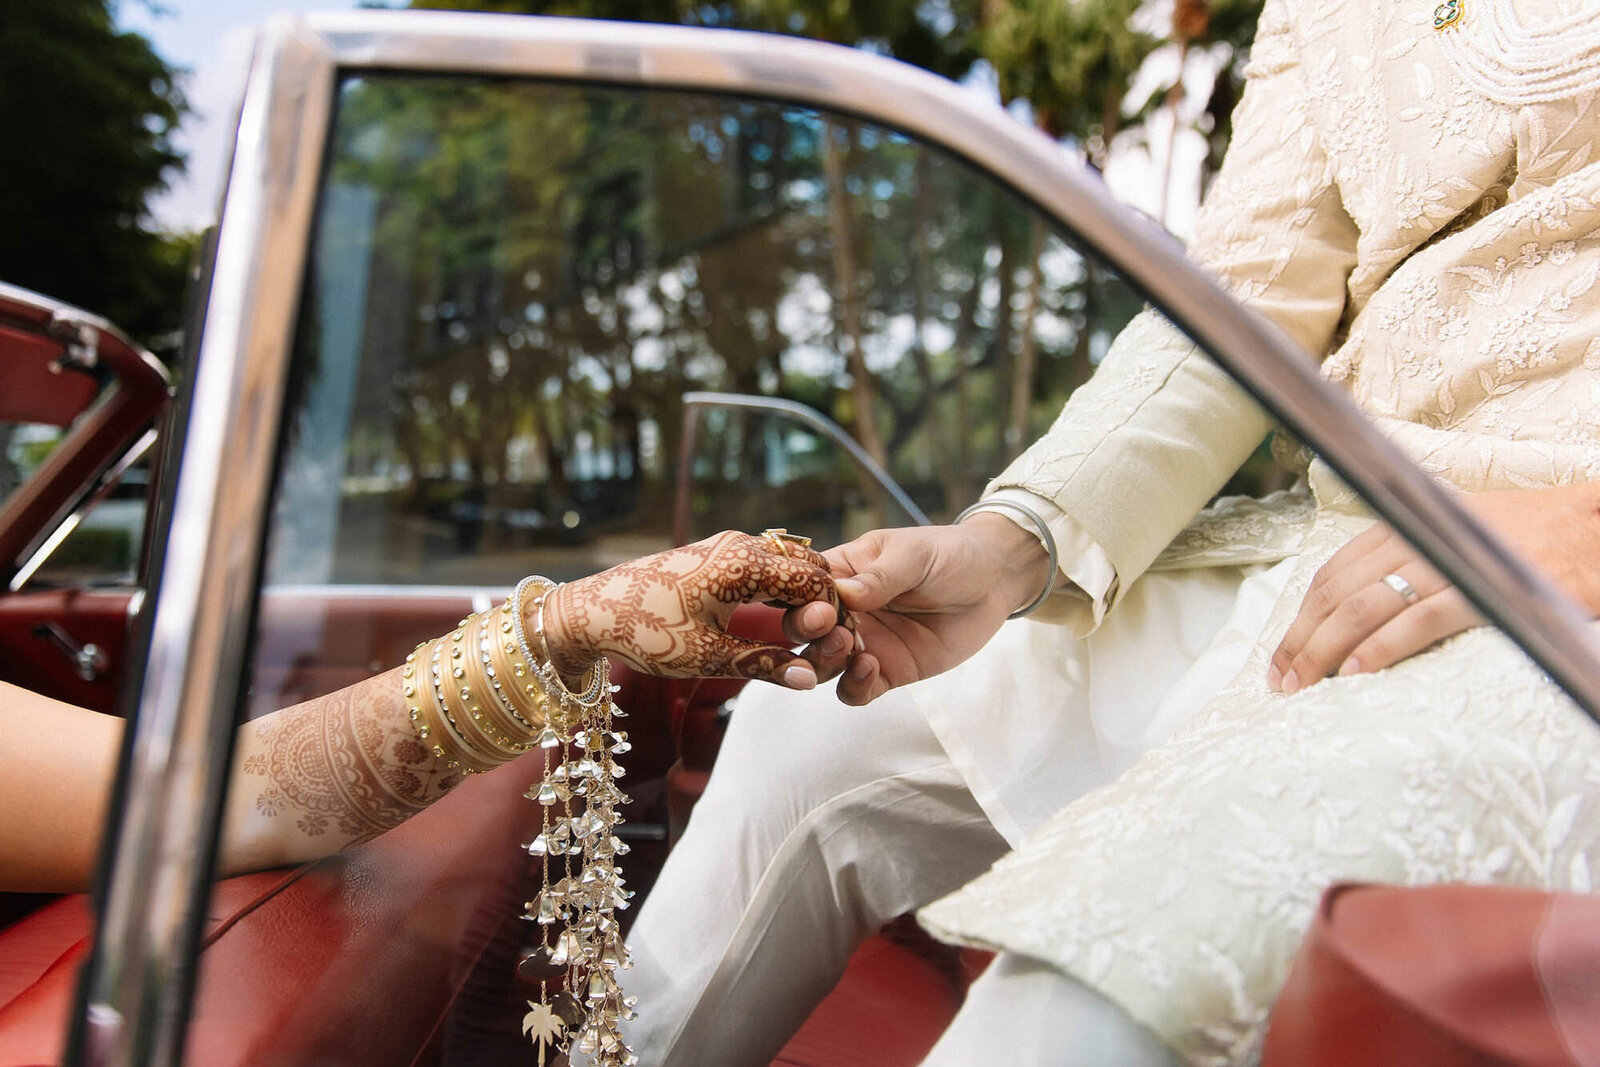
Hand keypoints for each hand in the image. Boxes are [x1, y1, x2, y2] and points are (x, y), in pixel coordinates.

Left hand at [541, 530, 851, 688]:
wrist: (590, 611)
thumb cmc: (645, 633)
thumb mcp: (707, 657)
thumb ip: (764, 665)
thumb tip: (810, 679)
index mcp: (744, 564)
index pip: (815, 580)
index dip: (832, 614)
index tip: (835, 647)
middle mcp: (741, 544)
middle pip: (807, 565)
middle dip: (821, 601)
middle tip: (822, 643)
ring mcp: (728, 545)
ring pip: (787, 562)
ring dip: (801, 594)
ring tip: (801, 635)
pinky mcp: (716, 553)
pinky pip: (765, 563)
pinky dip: (779, 587)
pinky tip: (775, 620)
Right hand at [793, 515, 1052, 705]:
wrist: (994, 582)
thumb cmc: (949, 555)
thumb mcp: (914, 555)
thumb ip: (880, 576)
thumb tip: (843, 594)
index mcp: (841, 573)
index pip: (800, 587)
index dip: (796, 598)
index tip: (814, 604)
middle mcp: (845, 611)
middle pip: (801, 631)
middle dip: (804, 633)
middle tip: (829, 628)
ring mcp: (865, 643)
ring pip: (821, 665)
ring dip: (824, 661)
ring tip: (849, 647)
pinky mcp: (887, 671)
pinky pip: (856, 690)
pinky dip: (854, 685)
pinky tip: (870, 668)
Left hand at [1269, 484, 1599, 692]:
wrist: (1592, 525)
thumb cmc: (1523, 538)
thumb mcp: (1449, 536)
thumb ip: (1404, 562)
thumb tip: (1353, 612)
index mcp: (1402, 526)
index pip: (1330, 576)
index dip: (1299, 619)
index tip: (1280, 657)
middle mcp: (1415, 540)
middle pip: (1336, 594)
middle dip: (1301, 641)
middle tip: (1281, 683)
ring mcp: (1447, 564)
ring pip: (1364, 608)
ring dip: (1326, 650)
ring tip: (1305, 686)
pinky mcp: (1482, 591)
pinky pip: (1418, 621)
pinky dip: (1381, 647)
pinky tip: (1356, 673)